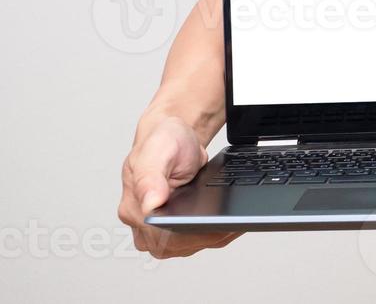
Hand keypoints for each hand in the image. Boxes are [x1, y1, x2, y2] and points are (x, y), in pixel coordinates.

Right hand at [118, 115, 241, 258]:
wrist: (175, 137)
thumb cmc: (163, 141)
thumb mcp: (157, 152)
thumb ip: (150, 178)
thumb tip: (150, 205)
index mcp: (134, 209)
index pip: (162, 236)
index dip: (190, 233)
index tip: (215, 224)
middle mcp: (142, 224)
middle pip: (178, 244)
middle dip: (206, 234)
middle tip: (233, 221)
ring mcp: (157, 230)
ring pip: (189, 245)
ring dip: (213, 235)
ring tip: (235, 222)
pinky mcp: (173, 229)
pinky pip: (195, 239)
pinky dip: (214, 232)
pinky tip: (229, 224)